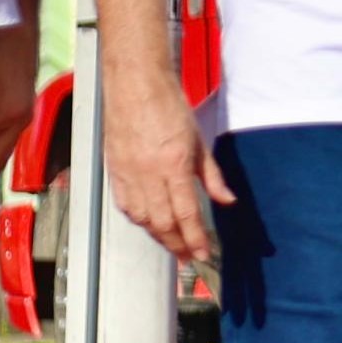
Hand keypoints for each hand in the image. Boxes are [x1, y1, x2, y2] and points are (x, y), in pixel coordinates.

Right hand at [104, 71, 234, 268]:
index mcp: (173, 165)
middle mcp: (148, 174)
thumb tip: (227, 201)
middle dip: (177, 244)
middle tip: (189, 257)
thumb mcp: (198, 140)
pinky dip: (139, 220)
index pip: (186, 213)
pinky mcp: (114, 170)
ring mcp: (128, 173)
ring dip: (158, 236)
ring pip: (143, 218)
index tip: (203, 254)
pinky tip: (149, 224)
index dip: (195, 238)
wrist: (135, 85)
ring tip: (172, 245)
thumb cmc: (168, 106)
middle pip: (163, 222)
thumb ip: (212, 175)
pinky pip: (126, 205)